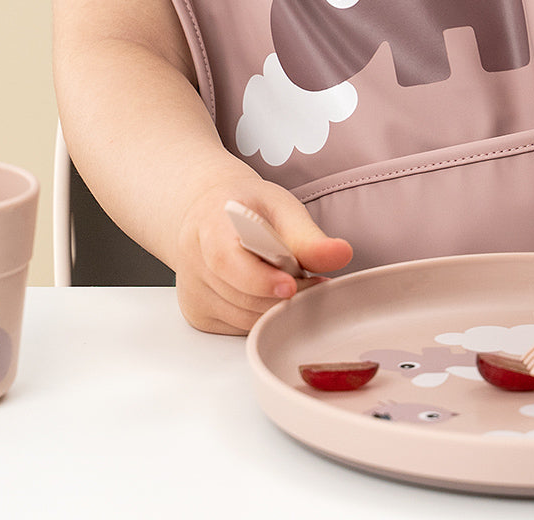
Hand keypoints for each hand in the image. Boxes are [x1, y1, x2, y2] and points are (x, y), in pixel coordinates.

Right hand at [174, 180, 352, 334]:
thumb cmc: (246, 206)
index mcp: (209, 223)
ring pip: (244, 318)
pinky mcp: (198, 313)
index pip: (226, 260)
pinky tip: (269, 293)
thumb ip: (308, 236)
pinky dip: (261, 316)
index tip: (291, 285)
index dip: (258, 278)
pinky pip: (239, 327)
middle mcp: (192, 259)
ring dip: (276, 307)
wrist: (209, 212)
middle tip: (312, 280)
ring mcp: (192, 290)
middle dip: (284, 294)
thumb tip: (341, 254)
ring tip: (291, 281)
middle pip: (242, 295)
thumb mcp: (280, 207)